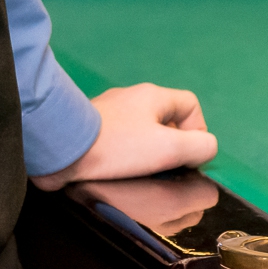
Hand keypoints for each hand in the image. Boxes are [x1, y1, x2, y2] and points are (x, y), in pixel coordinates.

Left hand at [32, 83, 217, 190]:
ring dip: (149, 154)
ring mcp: (109, 112)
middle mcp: (131, 98)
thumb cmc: (119, 146)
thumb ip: (199, 147)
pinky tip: (120, 170)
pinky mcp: (92, 129)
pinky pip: (121, 141)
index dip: (197, 131)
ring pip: (143, 132)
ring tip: (143, 172)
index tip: (187, 156)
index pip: (190, 105)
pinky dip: (126, 155)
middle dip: (172, 147)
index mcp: (152, 96)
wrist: (62, 148)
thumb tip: (205, 149)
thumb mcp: (170, 148)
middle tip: (165, 168)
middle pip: (167, 120)